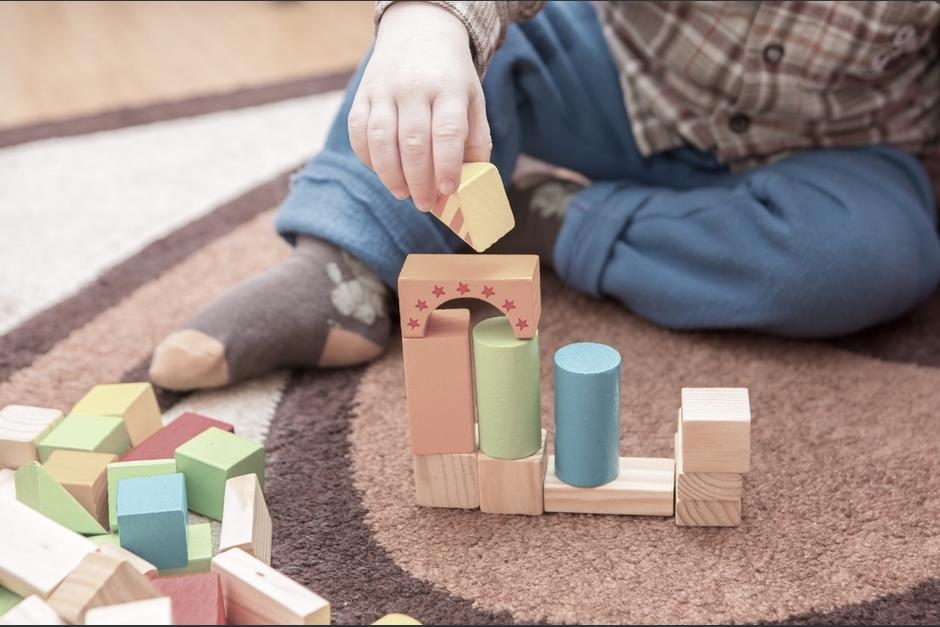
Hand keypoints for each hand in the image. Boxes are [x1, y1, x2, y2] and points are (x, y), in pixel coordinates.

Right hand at [348, 1, 491, 211]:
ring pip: (382, 140)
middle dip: (419, 180)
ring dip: (391, 174)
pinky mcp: (362, 95)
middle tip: (425, 204)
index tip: (448, 190)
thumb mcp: (472, 100)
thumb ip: (475, 139)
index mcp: (448, 89)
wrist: (418, 31)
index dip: (446, 165)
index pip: (447, 132)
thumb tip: (472, 180)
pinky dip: (368, 158)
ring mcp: (384, 90)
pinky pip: (358, 132)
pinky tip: (382, 172)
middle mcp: (414, 88)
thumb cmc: (450, 77)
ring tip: (403, 194)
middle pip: (413, 142)